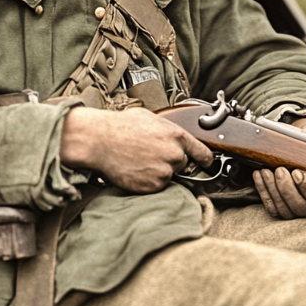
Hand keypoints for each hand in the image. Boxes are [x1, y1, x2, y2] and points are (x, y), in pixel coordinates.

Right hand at [60, 106, 213, 193]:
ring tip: (140, 161)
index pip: (203, 154)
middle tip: (152, 155)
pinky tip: (135, 170)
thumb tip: (174, 135)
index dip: (205, 160)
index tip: (205, 164)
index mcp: (177, 136)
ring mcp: (164, 173)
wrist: (100, 140)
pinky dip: (147, 182)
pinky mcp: (152, 187)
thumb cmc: (120, 126)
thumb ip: (168, 130)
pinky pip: (155, 187)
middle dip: (171, 162)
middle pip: (182, 164)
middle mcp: (174, 155)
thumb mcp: (151, 118)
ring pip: (168, 176)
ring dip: (158, 172)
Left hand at [253, 117, 305, 218]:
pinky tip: (258, 175)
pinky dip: (263, 191)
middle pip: (301, 208)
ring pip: (284, 210)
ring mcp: (296, 210)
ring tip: (266, 171)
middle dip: (287, 189)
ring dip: (273, 190)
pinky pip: (271, 207)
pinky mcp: (280, 209)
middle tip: (280, 170)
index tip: (296, 173)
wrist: (299, 148)